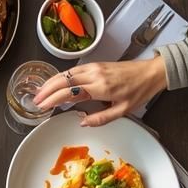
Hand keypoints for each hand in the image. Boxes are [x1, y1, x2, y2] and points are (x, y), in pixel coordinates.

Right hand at [34, 55, 166, 126]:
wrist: (151, 72)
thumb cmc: (139, 91)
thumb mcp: (123, 111)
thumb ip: (101, 118)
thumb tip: (83, 122)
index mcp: (100, 87)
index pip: (70, 92)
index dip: (53, 100)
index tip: (43, 107)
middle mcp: (94, 74)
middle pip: (63, 80)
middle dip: (47, 90)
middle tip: (36, 100)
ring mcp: (94, 67)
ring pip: (66, 73)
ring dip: (51, 82)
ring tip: (40, 92)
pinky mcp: (96, 64)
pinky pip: (73, 69)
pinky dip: (61, 76)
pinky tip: (56, 82)